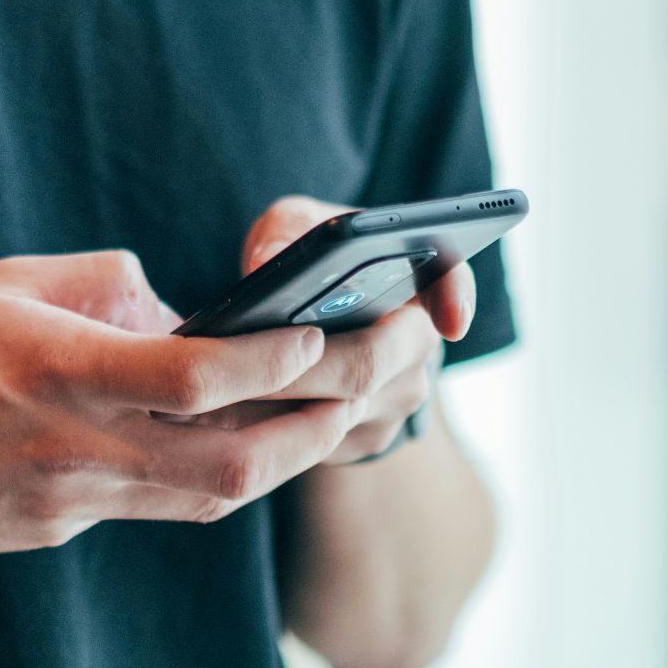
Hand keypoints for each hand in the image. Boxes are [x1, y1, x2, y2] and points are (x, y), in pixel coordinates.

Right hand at [0, 250, 359, 554]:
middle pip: (235, 464)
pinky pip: (157, 508)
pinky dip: (211, 474)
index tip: (327, 328)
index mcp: (63, 372)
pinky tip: (238, 442)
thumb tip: (174, 303)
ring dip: (286, 458)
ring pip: (211, 501)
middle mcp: (78, 448)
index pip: (199, 377)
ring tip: (337, 412)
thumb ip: (101, 286)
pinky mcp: (57, 530)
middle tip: (379, 379)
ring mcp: (70, 503)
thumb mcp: (2, 282)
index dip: (277, 359)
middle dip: (322, 424)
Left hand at [192, 196, 474, 464]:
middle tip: (237, 359)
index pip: (450, 281)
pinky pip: (319, 440)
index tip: (450, 320)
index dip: (455, 299)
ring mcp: (396, 400)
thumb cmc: (306, 262)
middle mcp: (417, 344)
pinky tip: (223, 413)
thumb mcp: (296, 227)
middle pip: (367, 362)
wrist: (311, 322)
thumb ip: (287, 231)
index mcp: (415, 279)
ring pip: (338, 410)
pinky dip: (270, 427)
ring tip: (212, 386)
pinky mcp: (364, 439)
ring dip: (275, 400)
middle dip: (299, 364)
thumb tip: (268, 262)